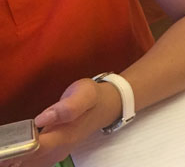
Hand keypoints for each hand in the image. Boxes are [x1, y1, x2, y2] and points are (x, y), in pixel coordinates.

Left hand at [0, 79, 121, 166]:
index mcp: (64, 136)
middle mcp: (58, 150)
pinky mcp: (51, 154)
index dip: (17, 149)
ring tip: (4, 152)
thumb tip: (42, 118)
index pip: (35, 149)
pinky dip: (19, 160)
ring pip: (28, 164)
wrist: (105, 106)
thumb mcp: (85, 94)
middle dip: (10, 156)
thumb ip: (68, 107)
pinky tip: (11, 154)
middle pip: (26, 161)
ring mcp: (54, 154)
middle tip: (1, 150)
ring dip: (13, 160)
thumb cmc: (92, 98)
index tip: (5, 147)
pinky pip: (31, 163)